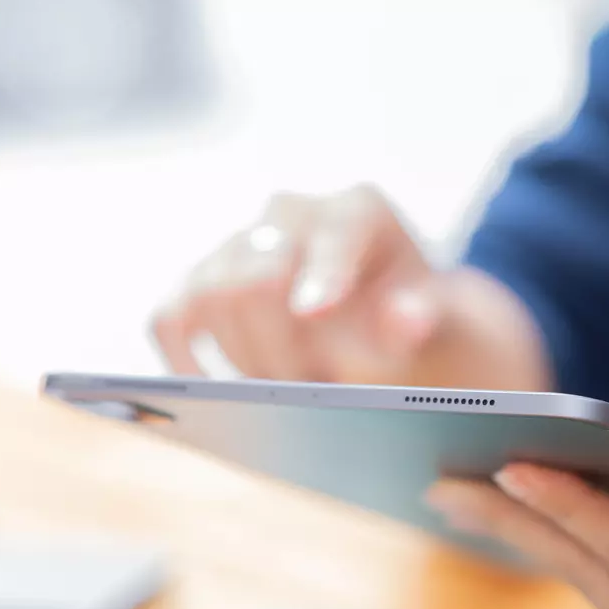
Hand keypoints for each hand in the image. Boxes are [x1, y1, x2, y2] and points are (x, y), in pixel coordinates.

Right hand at [150, 185, 549, 390]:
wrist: (379, 327)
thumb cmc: (410, 322)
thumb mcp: (437, 322)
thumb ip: (424, 318)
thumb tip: (406, 321)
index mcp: (359, 211)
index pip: (337, 232)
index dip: (323, 270)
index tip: (314, 309)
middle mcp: (289, 215)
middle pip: (259, 273)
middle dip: (281, 345)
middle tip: (309, 391)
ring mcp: (238, 247)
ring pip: (209, 297)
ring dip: (242, 359)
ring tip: (282, 396)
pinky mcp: (198, 285)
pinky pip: (170, 318)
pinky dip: (183, 358)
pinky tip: (214, 397)